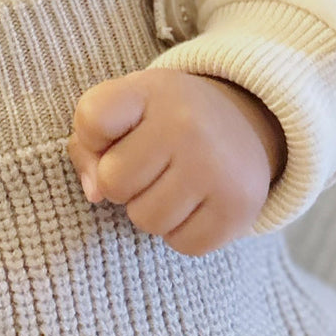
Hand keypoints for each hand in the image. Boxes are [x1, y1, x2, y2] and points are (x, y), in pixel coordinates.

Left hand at [68, 69, 285, 255]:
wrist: (247, 122)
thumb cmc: (166, 120)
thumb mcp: (126, 109)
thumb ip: (88, 143)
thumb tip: (94, 195)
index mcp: (152, 91)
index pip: (92, 118)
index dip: (93, 137)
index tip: (115, 132)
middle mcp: (187, 125)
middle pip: (113, 184)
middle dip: (122, 184)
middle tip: (151, 165)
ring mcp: (216, 168)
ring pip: (146, 220)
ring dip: (151, 211)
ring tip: (173, 183)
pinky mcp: (238, 208)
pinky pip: (182, 244)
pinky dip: (182, 232)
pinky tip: (196, 204)